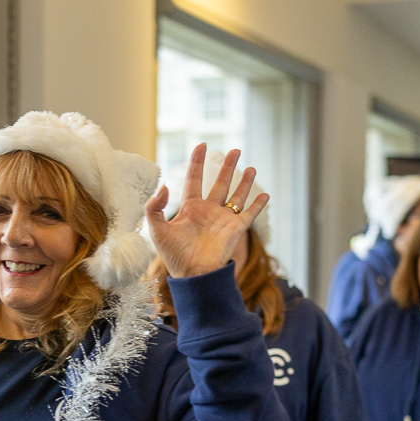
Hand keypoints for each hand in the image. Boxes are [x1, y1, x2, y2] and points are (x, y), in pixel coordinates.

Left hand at [145, 143, 269, 277]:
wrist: (193, 275)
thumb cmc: (174, 256)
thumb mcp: (157, 230)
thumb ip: (154, 207)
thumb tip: (164, 186)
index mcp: (190, 208)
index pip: (194, 179)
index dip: (197, 162)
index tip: (202, 146)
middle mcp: (209, 211)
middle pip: (219, 183)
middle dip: (227, 166)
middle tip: (235, 150)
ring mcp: (224, 219)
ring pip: (236, 195)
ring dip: (244, 182)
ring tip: (251, 167)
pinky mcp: (236, 229)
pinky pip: (249, 213)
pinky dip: (258, 204)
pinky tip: (265, 194)